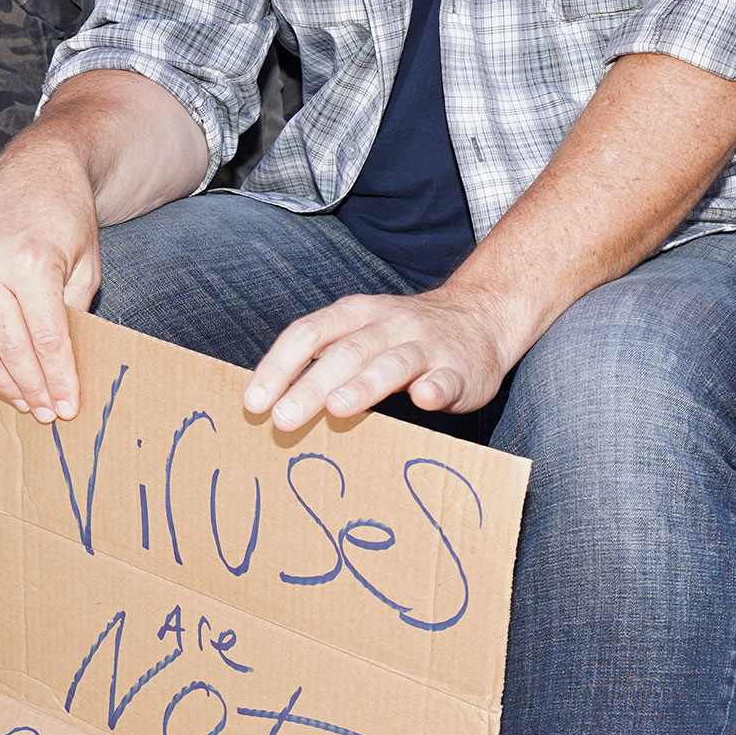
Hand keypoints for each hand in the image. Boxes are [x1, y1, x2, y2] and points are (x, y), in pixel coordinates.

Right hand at [0, 142, 102, 422]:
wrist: (37, 172)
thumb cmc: (67, 219)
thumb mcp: (87, 266)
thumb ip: (73, 315)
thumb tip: (62, 370)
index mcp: (30, 262)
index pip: (47, 339)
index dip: (59, 379)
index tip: (68, 407)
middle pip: (11, 348)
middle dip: (32, 388)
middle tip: (47, 413)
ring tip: (20, 403)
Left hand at [242, 284, 531, 430]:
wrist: (482, 318)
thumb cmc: (403, 337)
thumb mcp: (359, 335)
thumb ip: (322, 362)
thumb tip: (271, 404)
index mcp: (355, 315)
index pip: (309, 334)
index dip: (278, 366)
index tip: (253, 403)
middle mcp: (389, 325)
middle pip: (345, 352)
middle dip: (311, 385)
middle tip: (283, 419)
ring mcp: (427, 346)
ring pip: (393, 363)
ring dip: (364, 385)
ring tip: (338, 408)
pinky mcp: (460, 369)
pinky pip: (446, 378)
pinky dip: (435, 388)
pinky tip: (424, 399)